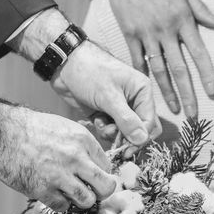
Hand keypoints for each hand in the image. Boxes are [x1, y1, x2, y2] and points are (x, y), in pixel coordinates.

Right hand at [0, 91, 116, 211]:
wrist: (1, 132)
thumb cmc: (31, 128)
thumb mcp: (64, 127)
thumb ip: (82, 146)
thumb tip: (95, 165)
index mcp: (83, 140)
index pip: (107, 166)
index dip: (101, 174)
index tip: (93, 177)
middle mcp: (76, 158)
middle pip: (106, 187)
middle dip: (101, 192)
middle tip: (91, 191)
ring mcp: (60, 176)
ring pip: (87, 201)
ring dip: (81, 200)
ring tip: (70, 193)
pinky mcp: (42, 190)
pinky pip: (63, 207)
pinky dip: (60, 204)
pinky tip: (52, 193)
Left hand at [7, 8, 160, 152]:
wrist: (63, 64)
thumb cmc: (88, 71)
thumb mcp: (108, 95)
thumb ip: (125, 119)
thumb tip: (141, 139)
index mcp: (142, 91)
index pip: (150, 123)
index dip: (139, 138)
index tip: (125, 149)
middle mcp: (134, 100)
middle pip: (139, 130)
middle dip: (125, 137)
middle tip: (111, 138)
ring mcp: (119, 107)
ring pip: (123, 133)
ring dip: (111, 133)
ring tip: (99, 123)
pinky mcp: (105, 113)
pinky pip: (110, 130)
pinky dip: (102, 129)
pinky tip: (93, 120)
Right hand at [86, 0, 213, 118]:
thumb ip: (201, 9)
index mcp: (183, 19)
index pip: (199, 53)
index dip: (206, 75)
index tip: (212, 93)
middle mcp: (166, 30)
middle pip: (179, 69)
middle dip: (187, 94)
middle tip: (192, 114)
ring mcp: (146, 34)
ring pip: (158, 70)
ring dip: (166, 92)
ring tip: (173, 109)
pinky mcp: (130, 34)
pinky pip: (137, 60)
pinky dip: (142, 75)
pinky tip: (146, 90)